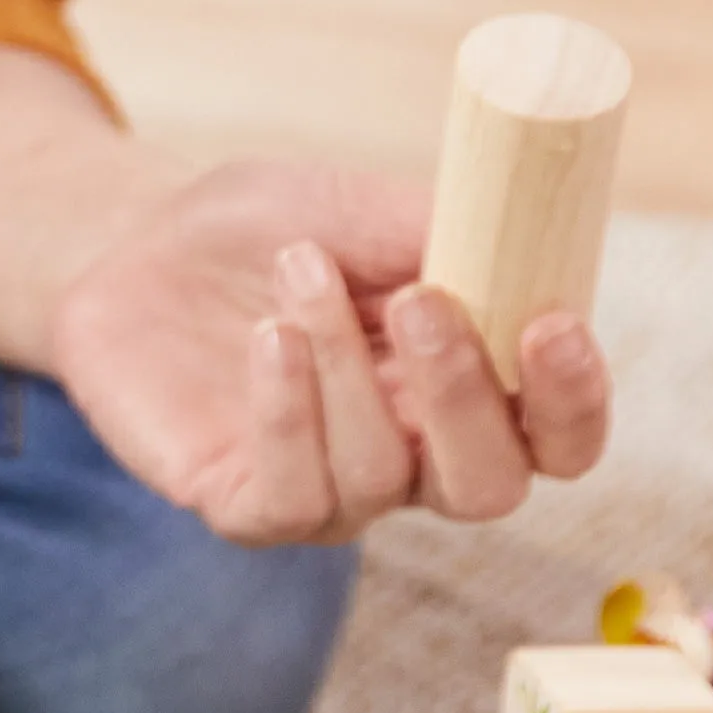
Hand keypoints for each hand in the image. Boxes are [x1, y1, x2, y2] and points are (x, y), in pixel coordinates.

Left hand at [48, 156, 615, 544]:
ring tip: (300, 267)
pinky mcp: (247, 506)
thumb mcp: (358, 206)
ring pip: (380, 476)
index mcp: (470, 386)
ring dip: (345, 366)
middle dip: (466, 398)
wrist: (136, 246)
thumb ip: (444, 229)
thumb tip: (516, 232)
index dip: (575, 399)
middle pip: (490, 487)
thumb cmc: (268, 230)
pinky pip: (292, 495)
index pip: (559, 435)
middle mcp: (415, 456)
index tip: (555, 324)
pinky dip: (288, 411)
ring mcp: (333, 491)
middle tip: (423, 301)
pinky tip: (267, 338)